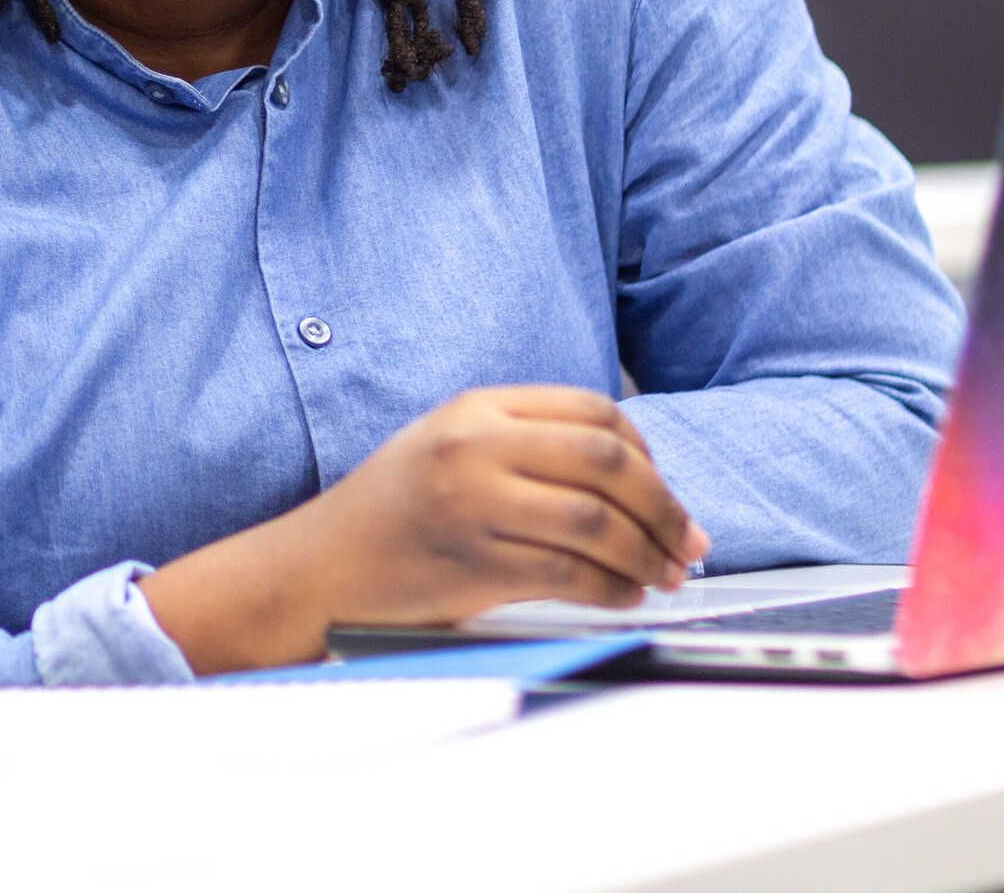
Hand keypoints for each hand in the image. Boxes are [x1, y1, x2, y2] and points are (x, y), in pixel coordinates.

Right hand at [140, 385, 708, 673]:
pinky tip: (624, 596)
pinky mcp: (472, 561)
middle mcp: (475, 444)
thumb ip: (525, 447)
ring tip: (663, 575)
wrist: (315, 569)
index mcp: (476, 408)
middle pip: (607, 459)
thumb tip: (631, 482)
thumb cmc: (388, 517)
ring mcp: (472, 501)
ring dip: (646, 553)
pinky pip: (569, 573)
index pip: (594, 412)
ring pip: (596, 519)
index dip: (648, 456)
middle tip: (688, 541)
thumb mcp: (450, 449)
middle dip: (664, 506)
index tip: (666, 494)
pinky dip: (613, 589)